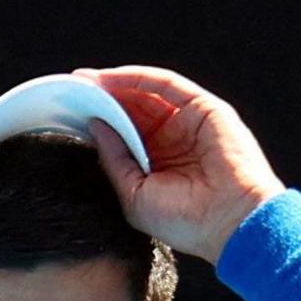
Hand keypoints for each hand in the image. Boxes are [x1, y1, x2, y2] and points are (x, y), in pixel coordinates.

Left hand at [74, 66, 285, 263]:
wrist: (230, 222)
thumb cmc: (186, 221)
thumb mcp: (134, 195)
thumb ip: (114, 160)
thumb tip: (94, 126)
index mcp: (160, 166)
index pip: (125, 135)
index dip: (99, 122)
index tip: (69, 113)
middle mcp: (174, 142)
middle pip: (133, 110)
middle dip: (102, 99)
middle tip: (71, 89)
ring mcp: (190, 124)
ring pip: (147, 94)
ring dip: (115, 85)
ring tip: (85, 81)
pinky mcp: (204, 109)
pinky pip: (166, 84)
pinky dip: (137, 78)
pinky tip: (110, 79)